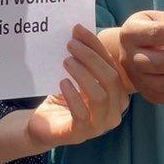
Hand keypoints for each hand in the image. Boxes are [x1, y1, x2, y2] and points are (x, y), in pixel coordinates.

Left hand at [26, 24, 127, 149]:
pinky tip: (63, 83)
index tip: (78, 30)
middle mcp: (115, 111)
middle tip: (70, 45)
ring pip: (100, 96)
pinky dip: (73, 96)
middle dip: (91, 58)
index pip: (112, 66)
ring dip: (83, 74)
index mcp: (118, 94)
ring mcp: (100, 125)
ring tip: (66, 61)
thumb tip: (78, 30)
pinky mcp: (82, 134)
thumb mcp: (77, 76)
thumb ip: (84, 59)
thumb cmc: (65, 97)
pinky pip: (82, 113)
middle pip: (110, 79)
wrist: (45, 125)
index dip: (96, 46)